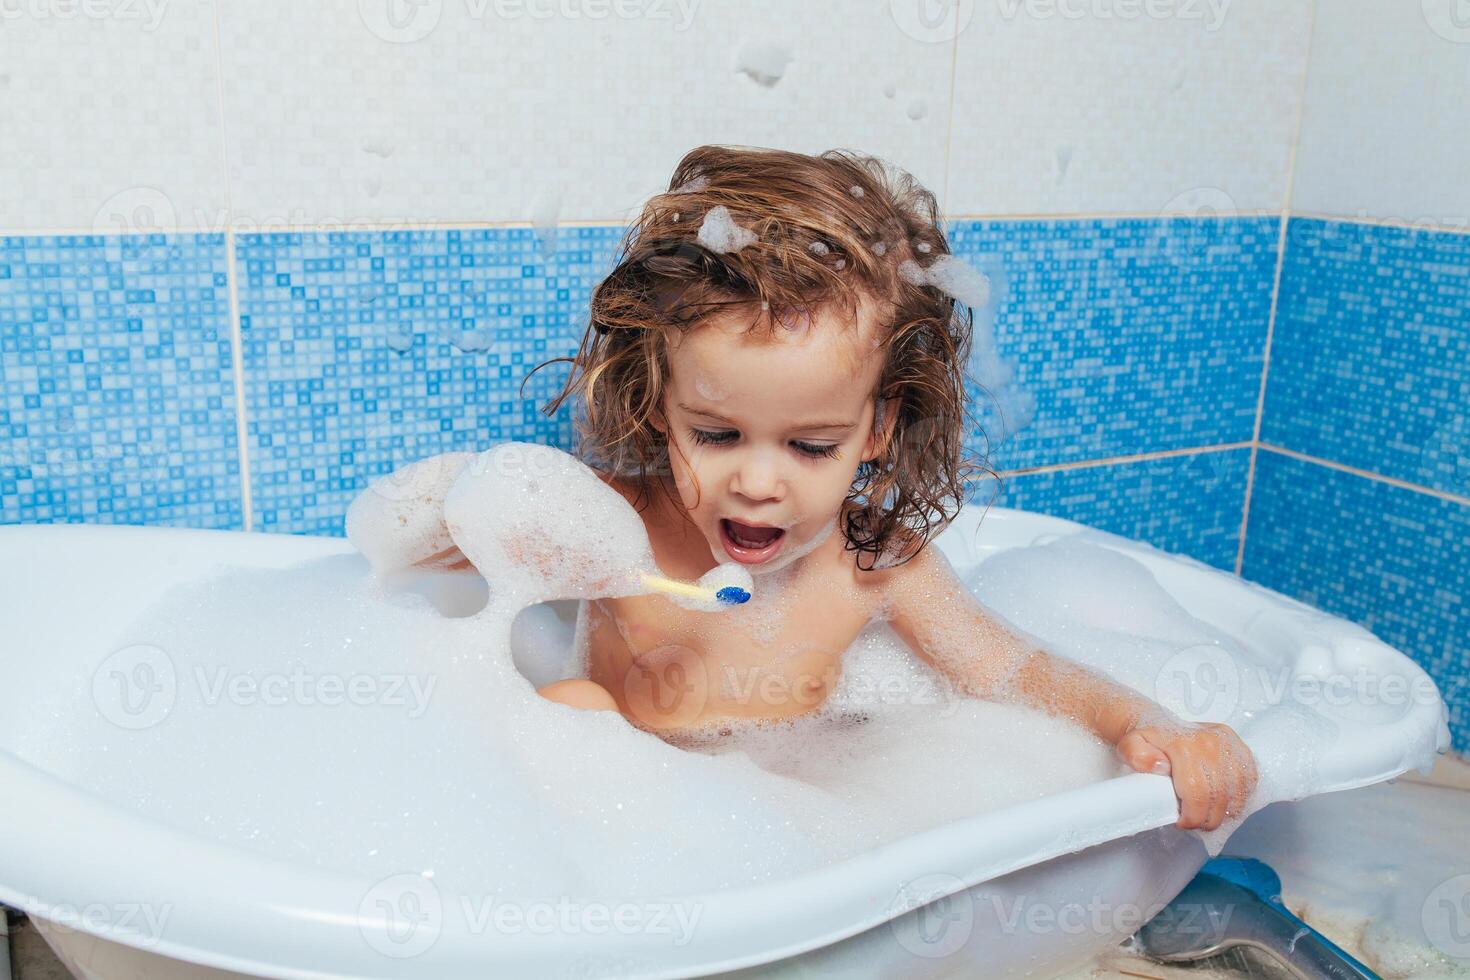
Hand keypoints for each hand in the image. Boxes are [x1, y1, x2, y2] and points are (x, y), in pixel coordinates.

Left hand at [1117, 722, 1257, 830]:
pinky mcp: (1239, 746)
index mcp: (1184, 745)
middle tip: (1196, 824)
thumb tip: (1160, 766)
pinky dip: (1240, 797)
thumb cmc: (1145, 741)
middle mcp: (1210, 742)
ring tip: (1209, 816)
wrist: (1157, 723)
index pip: (1197, 793)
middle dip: (1208, 819)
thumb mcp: (1129, 747)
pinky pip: (1249, 779)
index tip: (1183, 823)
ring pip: (1237, 791)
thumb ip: (1137, 756)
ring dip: (1225, 811)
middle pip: (1219, 796)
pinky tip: (1225, 803)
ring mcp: (1228, 743)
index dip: (1193, 816)